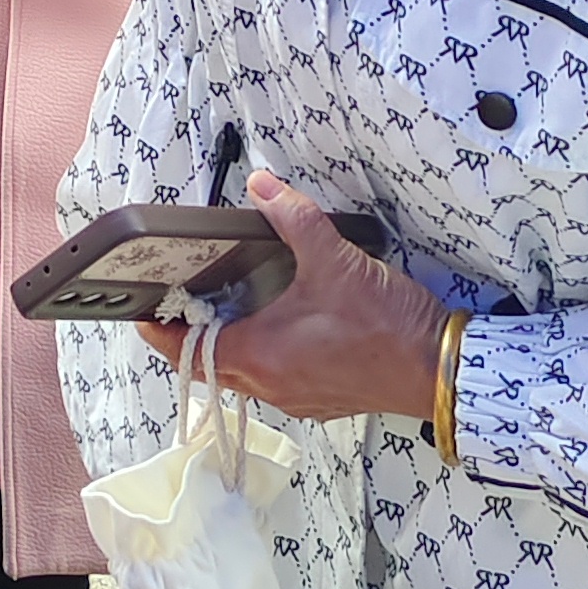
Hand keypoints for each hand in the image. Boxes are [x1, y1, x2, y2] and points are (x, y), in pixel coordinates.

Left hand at [139, 170, 445, 424]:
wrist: (442, 371)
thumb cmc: (387, 324)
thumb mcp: (335, 260)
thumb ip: (294, 218)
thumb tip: (262, 186)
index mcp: (261, 357)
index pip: (187, 350)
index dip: (160, 329)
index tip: (145, 307)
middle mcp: (271, 386)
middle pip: (210, 368)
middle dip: (191, 338)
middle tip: (184, 302)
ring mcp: (297, 400)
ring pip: (243, 378)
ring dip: (229, 349)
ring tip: (226, 310)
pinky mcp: (322, 402)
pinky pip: (274, 383)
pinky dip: (263, 359)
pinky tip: (277, 330)